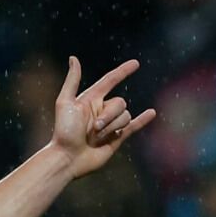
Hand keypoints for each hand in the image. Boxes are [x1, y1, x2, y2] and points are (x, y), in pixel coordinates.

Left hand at [50, 56, 155, 178]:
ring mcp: (110, 124)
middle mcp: (101, 110)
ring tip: (95, 138)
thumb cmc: (63, 131)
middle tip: (92, 128)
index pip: (110, 81)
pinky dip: (143, 120)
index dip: (123, 72)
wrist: (68, 158)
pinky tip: (152, 113)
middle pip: (120, 103)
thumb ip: (72, 81)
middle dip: (109, 115)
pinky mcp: (116, 138)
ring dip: (112, 127)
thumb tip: (74, 58)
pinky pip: (134, 126)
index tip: (136, 63)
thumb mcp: (65, 102)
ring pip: (126, 116)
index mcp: (90, 99)